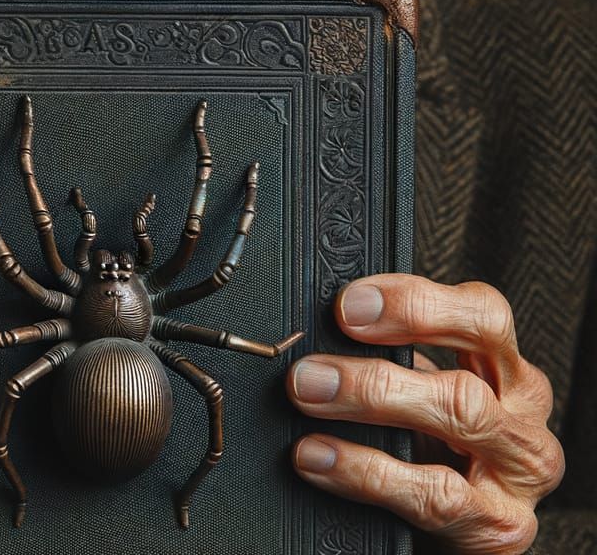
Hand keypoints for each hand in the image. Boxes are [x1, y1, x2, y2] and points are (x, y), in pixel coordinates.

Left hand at [286, 273, 563, 553]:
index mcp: (505, 367)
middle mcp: (523, 412)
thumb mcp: (419, 392)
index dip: (413, 300)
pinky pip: (435, 495)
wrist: (462, 532)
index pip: (479, 312)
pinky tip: (319, 458)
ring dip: (371, 401)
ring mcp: (520, 472)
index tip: (347, 303)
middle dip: (379, 364)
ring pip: (459, 417)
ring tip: (309, 396)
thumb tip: (314, 332)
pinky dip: (366, 473)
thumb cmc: (434, 449)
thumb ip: (388, 356)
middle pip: (466, 373)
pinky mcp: (502, 528)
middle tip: (311, 367)